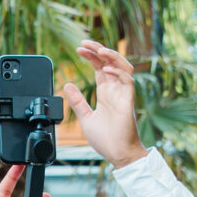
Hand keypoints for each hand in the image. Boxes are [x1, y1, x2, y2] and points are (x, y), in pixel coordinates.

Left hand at [60, 41, 146, 169]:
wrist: (117, 154)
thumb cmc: (106, 139)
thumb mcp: (85, 117)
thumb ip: (77, 101)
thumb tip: (67, 85)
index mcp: (106, 93)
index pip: (99, 67)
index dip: (90, 56)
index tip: (79, 49)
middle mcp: (115, 90)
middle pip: (109, 62)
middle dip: (98, 50)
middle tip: (84, 43)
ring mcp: (123, 94)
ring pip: (122, 66)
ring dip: (111, 56)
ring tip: (98, 50)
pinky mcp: (129, 101)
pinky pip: (128, 81)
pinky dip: (118, 72)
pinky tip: (106, 69)